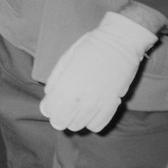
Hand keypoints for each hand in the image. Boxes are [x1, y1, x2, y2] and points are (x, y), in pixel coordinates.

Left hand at [39, 12, 157, 132]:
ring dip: (73, 121)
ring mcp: (99, 101)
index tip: (49, 106)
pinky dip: (90, 123)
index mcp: (68, 82)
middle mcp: (83, 95)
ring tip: (74, 110)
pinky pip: (98, 124)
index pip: (51, 109)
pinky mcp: (113, 103)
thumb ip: (55, 78)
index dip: (47, 109)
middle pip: (62, 121)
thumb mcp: (66, 57)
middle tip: (60, 110)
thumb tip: (49, 94)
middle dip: (58, 118)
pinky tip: (89, 114)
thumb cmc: (90, 46)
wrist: (119, 42)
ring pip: (79, 125)